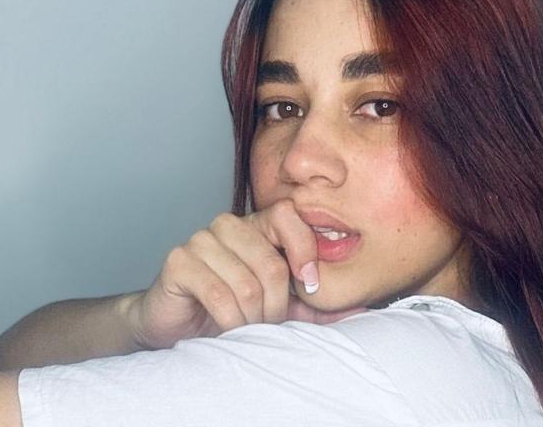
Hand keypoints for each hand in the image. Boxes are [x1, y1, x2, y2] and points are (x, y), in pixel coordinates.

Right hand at [125, 199, 367, 349]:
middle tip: (268, 323)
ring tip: (246, 327)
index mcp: (256, 226)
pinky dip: (230, 321)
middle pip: (272, 263)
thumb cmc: (230, 310)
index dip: (305, 251)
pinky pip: (219, 294)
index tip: (309, 288)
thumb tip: (364, 308)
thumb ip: (316, 304)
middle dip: (276, 306)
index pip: (289, 214)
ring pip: (247, 283)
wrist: (178, 325)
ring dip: (252, 318)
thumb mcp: (281, 307)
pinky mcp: (178, 261)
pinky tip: (226, 328)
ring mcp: (201, 240)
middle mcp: (228, 226)